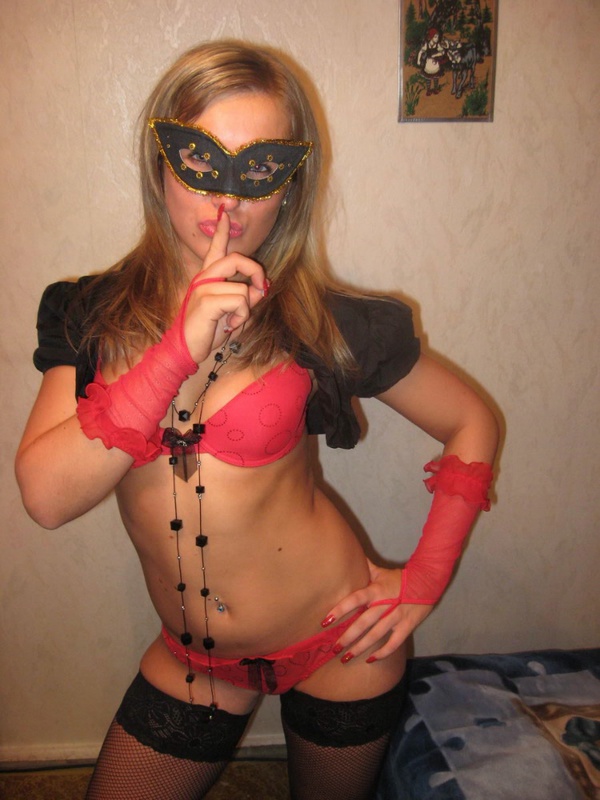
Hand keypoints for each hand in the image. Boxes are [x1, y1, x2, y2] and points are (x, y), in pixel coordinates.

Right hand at [181, 209, 267, 361]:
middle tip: (261, 288)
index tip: (225, 213)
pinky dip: (241, 317)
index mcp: (208, 278)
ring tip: (232, 321)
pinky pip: (239, 301)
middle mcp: (204, 278)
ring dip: (246, 310)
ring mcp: (204, 287)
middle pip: (236, 258)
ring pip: (243, 289)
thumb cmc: (209, 331)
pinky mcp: (206, 300)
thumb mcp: (234, 313)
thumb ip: (247, 299)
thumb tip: (261, 288)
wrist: (187, 349)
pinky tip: (228, 326)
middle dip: (256, 271)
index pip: (216, 249)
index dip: (222, 231)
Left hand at [321, 559, 432, 662]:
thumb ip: (364, 569)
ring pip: (376, 635)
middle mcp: (385, 605)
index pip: (355, 599)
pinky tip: (370, 660)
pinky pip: (393, 643)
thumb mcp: (381, 572)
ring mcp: (397, 617)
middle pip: (363, 622)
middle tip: (333, 648)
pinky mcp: (407, 627)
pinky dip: (382, 653)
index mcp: (376, 591)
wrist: (427, 582)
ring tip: (346, 658)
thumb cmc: (400, 578)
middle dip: (347, 636)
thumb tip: (348, 556)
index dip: (340, 610)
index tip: (325, 621)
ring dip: (360, 648)